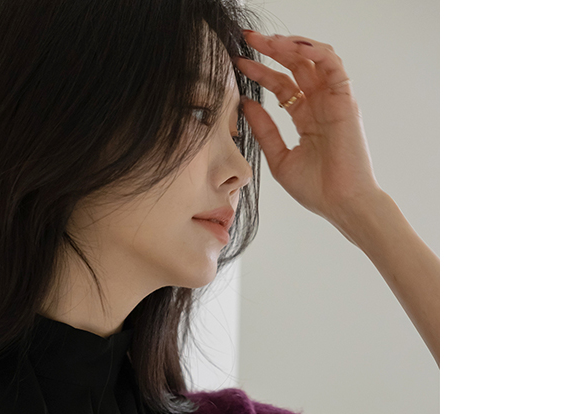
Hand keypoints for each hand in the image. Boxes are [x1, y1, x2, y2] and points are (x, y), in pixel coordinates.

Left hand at [234, 32, 381, 229]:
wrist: (341, 203)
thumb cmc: (316, 189)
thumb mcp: (279, 158)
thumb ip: (264, 130)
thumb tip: (245, 104)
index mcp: (306, 118)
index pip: (281, 86)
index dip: (261, 72)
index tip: (238, 63)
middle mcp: (320, 104)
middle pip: (295, 67)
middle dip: (271, 50)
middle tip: (247, 40)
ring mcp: (334, 100)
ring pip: (313, 60)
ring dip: (290, 46)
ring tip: (265, 42)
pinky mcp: (345, 99)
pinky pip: (332, 64)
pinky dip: (314, 52)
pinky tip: (292, 47)